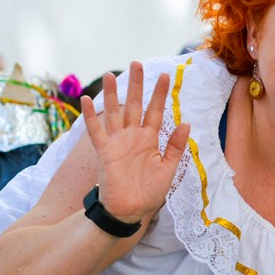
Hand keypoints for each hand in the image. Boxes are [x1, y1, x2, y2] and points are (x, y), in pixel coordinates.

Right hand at [81, 62, 190, 222]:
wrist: (132, 211)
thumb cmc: (150, 192)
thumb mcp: (169, 168)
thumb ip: (175, 146)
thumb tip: (187, 123)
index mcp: (150, 140)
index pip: (156, 111)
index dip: (160, 94)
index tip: (166, 76)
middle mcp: (133, 137)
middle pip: (134, 105)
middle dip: (137, 85)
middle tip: (137, 63)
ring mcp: (118, 143)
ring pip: (115, 113)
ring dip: (113, 94)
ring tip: (111, 74)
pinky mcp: (105, 152)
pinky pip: (96, 132)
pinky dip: (91, 116)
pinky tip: (87, 99)